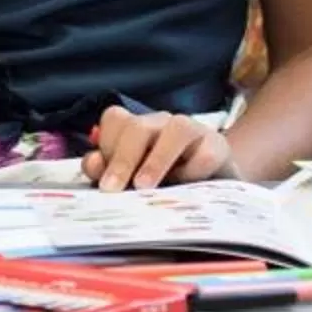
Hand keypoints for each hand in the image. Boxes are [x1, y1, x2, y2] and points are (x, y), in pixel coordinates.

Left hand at [82, 106, 233, 192]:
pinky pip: (206, 153)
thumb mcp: (135, 181)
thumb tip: (93, 164)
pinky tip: (185, 189)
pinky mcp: (219, 148)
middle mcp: (163, 125)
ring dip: (156, 159)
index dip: (105, 144)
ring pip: (176, 129)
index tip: (99, 177)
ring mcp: (194, 132)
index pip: (115, 119)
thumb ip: (111, 172)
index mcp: (139, 129)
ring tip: (143, 187)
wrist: (216, 192)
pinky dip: (194, 171)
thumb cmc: (168, 184)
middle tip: (112, 190)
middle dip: (122, 158)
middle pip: (138, 126)